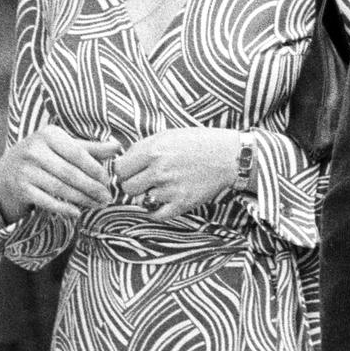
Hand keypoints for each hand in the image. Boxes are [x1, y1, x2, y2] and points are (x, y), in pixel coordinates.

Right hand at [0, 125, 118, 223]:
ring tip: (97, 205)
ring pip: (60, 188)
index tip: (108, 181)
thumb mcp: (63, 146)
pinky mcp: (21, 188)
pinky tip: (77, 213)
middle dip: (92, 188)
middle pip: (70, 173)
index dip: (95, 169)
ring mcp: (26, 170)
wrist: (7, 170)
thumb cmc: (44, 155)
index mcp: (48, 134)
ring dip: (82, 199)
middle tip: (107, 198)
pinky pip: (46, 201)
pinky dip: (63, 209)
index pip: (78, 154)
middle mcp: (34, 150)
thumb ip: (90, 148)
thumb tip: (117, 146)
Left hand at [114, 127, 240, 219]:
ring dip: (148, 196)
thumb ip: (143, 148)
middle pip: (127, 188)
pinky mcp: (182, 203)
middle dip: (133, 185)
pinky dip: (156, 211)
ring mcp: (171, 188)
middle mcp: (160, 170)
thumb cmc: (198, 142)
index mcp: (153, 150)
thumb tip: (122, 161)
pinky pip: (156, 215)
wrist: (229, 156)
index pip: (120, 169)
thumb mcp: (168, 135)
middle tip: (144, 180)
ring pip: (141, 201)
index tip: (131, 171)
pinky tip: (162, 201)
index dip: (124, 171)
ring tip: (161, 186)